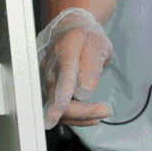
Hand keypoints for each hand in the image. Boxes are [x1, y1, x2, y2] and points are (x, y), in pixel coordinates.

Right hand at [36, 7, 113, 128]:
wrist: (72, 32)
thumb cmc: (86, 39)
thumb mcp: (97, 45)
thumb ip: (91, 66)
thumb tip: (84, 91)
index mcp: (64, 52)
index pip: (62, 74)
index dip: (62, 91)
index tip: (63, 105)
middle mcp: (50, 69)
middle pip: (56, 97)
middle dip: (79, 110)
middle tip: (105, 110)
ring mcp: (47, 82)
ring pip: (57, 108)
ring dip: (80, 116)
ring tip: (103, 112)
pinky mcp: (49, 92)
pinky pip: (60, 111)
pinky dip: (77, 118)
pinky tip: (93, 117)